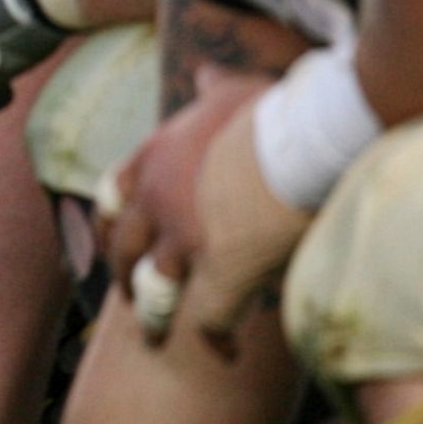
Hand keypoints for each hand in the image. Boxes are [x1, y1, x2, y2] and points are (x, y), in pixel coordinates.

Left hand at [97, 68, 268, 344]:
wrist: (309, 135)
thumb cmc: (277, 108)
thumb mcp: (233, 91)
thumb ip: (214, 89)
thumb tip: (205, 73)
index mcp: (153, 159)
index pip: (113, 198)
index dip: (113, 223)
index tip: (115, 238)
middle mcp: (155, 203)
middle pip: (123, 249)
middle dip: (124, 273)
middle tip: (129, 293)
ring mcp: (184, 242)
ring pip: (152, 292)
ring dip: (152, 317)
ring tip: (153, 336)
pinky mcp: (220, 273)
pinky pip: (208, 318)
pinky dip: (213, 337)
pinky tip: (223, 350)